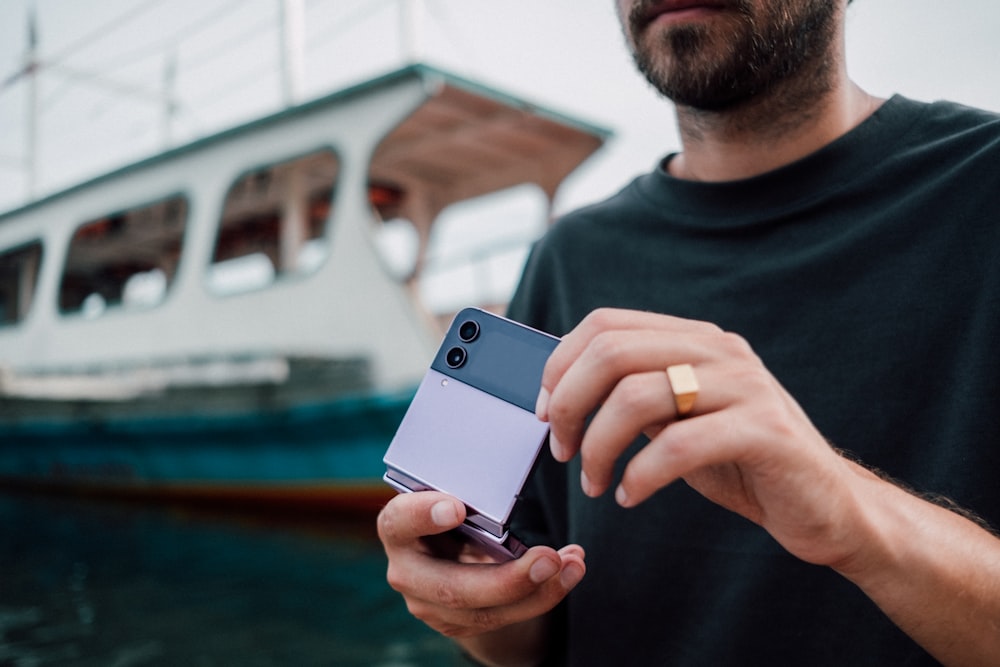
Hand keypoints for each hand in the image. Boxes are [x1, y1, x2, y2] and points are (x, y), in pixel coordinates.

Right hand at [377, 490, 585, 638]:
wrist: (450, 550)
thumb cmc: (454, 509)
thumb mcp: (454, 495)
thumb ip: (468, 494)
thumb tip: (505, 480)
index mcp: (398, 526)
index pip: (400, 521)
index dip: (424, 515)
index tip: (457, 507)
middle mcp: (406, 571)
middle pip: (451, 588)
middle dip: (506, 580)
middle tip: (548, 558)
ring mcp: (429, 604)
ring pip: (484, 613)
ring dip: (538, 592)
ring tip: (572, 565)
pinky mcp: (456, 623)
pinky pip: (503, 619)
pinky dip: (543, 596)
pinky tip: (569, 572)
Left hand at [536, 308, 862, 567]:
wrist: (825, 506)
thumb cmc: (740, 462)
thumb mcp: (678, 419)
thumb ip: (634, 396)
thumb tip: (559, 392)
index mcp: (694, 339)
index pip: (605, 324)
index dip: (560, 364)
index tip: (544, 411)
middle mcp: (720, 351)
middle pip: (612, 352)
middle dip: (568, 405)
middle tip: (561, 449)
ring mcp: (746, 386)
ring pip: (636, 396)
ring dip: (598, 447)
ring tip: (596, 483)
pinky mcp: (766, 431)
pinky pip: (678, 445)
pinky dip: (640, 476)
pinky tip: (631, 496)